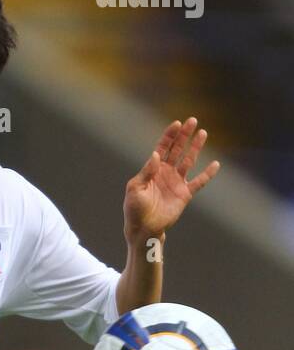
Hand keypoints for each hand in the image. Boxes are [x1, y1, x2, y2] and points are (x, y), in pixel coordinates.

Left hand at [124, 116, 219, 243]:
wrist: (143, 228)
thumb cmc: (134, 209)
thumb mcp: (135, 188)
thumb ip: (146, 171)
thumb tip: (156, 154)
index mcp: (153, 168)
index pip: (163, 147)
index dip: (170, 135)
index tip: (177, 123)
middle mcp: (166, 172)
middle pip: (177, 149)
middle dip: (184, 135)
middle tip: (192, 120)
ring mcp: (177, 182)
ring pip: (189, 160)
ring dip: (196, 147)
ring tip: (203, 133)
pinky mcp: (185, 194)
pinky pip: (199, 182)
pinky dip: (207, 174)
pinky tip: (216, 164)